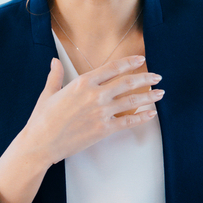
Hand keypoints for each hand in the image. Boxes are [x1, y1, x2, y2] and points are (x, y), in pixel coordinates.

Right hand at [0, 55, 163, 202]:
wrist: (41, 143)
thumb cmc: (42, 118)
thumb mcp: (48, 93)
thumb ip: (55, 75)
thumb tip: (55, 61)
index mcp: (82, 83)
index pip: (112, 68)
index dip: (129, 62)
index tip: (141, 59)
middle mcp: (95, 95)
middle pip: (127, 83)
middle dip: (145, 78)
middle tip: (157, 76)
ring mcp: (101, 113)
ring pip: (132, 101)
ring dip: (149, 96)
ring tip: (161, 93)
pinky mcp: (104, 129)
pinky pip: (128, 121)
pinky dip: (142, 117)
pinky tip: (151, 114)